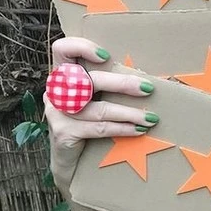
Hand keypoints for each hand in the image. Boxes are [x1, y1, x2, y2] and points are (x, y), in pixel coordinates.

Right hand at [45, 37, 157, 197]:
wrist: (72, 162)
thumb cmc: (90, 121)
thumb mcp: (98, 98)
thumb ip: (112, 84)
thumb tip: (154, 79)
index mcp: (65, 74)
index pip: (63, 50)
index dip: (81, 47)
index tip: (107, 55)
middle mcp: (56, 90)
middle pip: (89, 80)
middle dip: (122, 83)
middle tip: (148, 88)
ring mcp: (57, 112)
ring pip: (98, 108)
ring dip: (129, 112)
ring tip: (150, 118)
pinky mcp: (62, 133)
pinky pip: (97, 128)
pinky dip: (121, 128)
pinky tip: (138, 130)